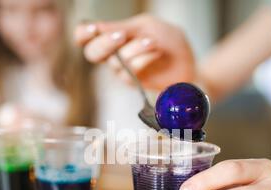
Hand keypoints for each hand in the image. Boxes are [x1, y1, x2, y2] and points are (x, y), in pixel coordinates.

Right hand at [74, 14, 194, 90]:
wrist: (188, 62)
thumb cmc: (167, 41)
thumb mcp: (146, 26)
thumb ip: (123, 28)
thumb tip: (98, 29)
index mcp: (111, 35)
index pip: (85, 36)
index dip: (83, 33)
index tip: (90, 29)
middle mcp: (112, 54)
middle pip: (92, 53)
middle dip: (105, 43)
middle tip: (121, 36)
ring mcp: (122, 70)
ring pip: (115, 62)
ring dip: (135, 49)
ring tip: (153, 41)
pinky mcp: (133, 82)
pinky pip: (130, 72)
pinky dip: (143, 59)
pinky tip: (156, 51)